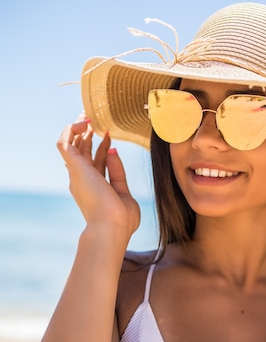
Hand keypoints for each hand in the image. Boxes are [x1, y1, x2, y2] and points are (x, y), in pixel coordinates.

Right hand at [57, 116, 139, 242]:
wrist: (111, 227)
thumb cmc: (120, 219)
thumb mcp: (123, 193)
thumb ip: (117, 173)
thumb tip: (113, 151)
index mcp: (94, 188)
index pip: (96, 162)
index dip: (102, 147)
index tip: (110, 135)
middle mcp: (83, 180)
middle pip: (82, 152)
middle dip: (87, 135)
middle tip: (93, 118)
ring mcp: (78, 173)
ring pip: (72, 145)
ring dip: (77, 128)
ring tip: (86, 114)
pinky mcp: (75, 167)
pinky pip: (65, 142)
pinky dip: (71, 130)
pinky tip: (83, 122)